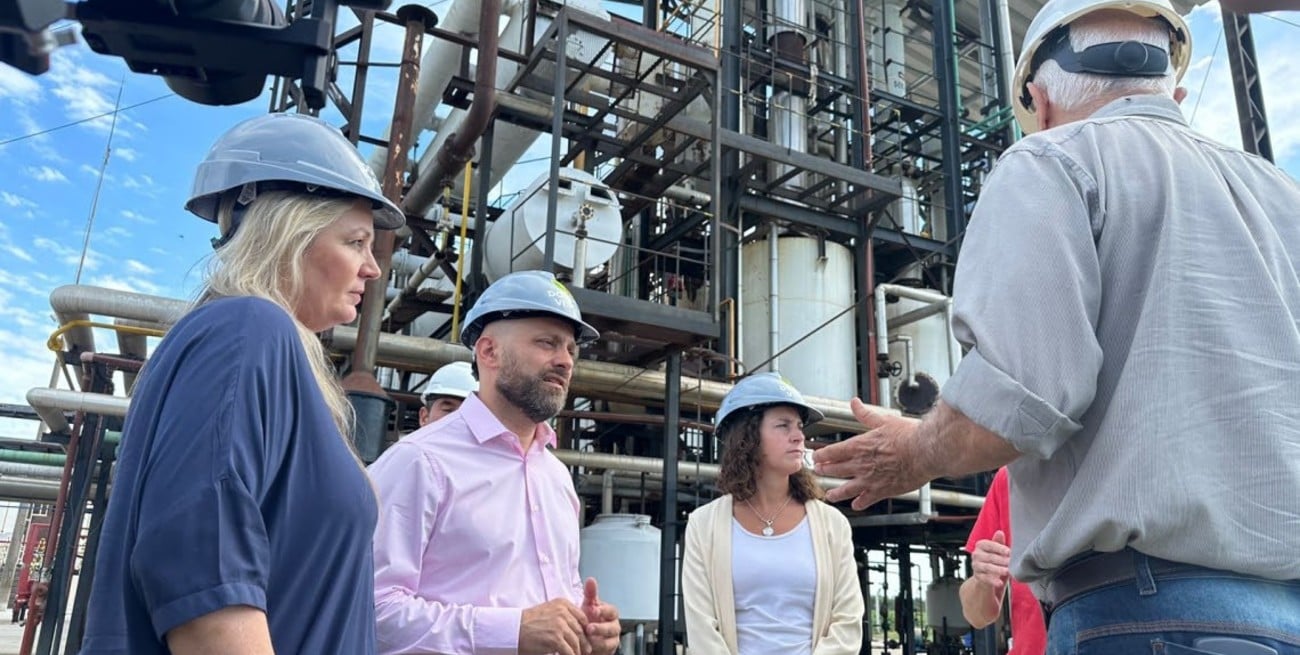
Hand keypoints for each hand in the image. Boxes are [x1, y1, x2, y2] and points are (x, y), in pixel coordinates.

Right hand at [519, 598, 588, 654]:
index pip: (582, 618)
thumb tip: (580, 628)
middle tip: (586, 651)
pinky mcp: (555, 639)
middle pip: (581, 631)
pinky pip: (569, 651)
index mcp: (563, 604)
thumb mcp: (549, 611)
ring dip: (578, 652)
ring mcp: (560, 625)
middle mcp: (563, 612)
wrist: (513, 630)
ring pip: (576, 642)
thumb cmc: (530, 623)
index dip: (585, 631)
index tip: (586, 639)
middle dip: (584, 643)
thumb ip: (564, 616)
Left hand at [580, 578, 620, 654]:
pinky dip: (596, 651)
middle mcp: (614, 627)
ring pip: (609, 642)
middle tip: (589, 628)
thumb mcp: (588, 605)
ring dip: (598, 642)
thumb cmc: (589, 618)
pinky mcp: (608, 651)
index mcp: (610, 614)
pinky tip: (587, 648)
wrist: (584, 635)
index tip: (593, 609)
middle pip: (612, 628)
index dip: (603, 610)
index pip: (611, 611)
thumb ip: (590, 593)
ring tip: (586, 640)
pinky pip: (605, 652)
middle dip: (600, 628)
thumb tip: (591, 579)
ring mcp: (612, 640)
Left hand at [812, 398, 928, 509]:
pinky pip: (867, 500)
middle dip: (824, 471)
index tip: (815, 457)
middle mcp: (861, 464)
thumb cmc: (908, 435)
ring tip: (830, 495)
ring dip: (836, 492)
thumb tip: (854, 402)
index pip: (832, 452)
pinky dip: (860, 503)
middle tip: (818, 471)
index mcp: (859, 446)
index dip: (821, 456)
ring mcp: (870, 479)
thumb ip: (866, 414)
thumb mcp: (884, 420)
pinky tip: (857, 505)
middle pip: (835, 470)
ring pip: (846, 489)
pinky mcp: (883, 491)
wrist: (925, 452)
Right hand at [971, 531, 1011, 599]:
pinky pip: (985, 578)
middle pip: (990, 557)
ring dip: (998, 569)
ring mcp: (976, 566)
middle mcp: (976, 554)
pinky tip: (1000, 583)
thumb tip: (1000, 532)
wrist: (987, 576)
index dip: (1000, 548)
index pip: (990, 545)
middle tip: (1011, 563)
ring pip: (987, 567)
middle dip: (1001, 560)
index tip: (1009, 552)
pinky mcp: (978, 577)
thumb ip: (999, 542)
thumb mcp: (997, 551)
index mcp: (981, 545)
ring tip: (1007, 571)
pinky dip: (993, 581)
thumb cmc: (995, 560)